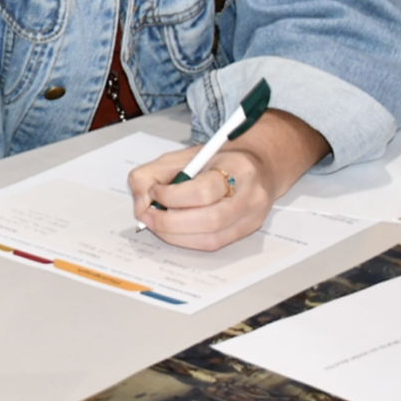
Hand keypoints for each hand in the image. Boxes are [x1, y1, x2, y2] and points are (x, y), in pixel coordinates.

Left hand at [129, 109, 329, 250]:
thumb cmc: (219, 160)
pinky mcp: (247, 231)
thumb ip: (154, 172)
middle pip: (210, 220)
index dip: (172, 196)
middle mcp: (250, 195)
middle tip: (148, 216)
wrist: (260, 165)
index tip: (154, 191)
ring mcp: (252, 217)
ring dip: (176, 235)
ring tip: (156, 223)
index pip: (204, 190)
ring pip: (212, 238)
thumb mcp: (184, 155)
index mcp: (237, 167)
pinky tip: (173, 230)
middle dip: (170, 222)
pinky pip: (214, 244)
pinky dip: (187, 240)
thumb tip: (141, 201)